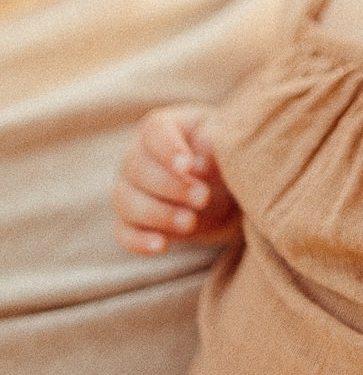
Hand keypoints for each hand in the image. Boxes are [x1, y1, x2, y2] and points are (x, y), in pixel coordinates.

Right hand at [113, 107, 238, 255]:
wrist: (228, 190)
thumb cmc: (224, 157)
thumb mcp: (226, 143)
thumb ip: (216, 144)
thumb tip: (203, 156)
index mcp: (163, 128)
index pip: (154, 132)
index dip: (168, 150)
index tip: (188, 166)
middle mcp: (138, 156)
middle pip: (138, 168)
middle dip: (171, 186)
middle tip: (203, 197)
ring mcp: (130, 189)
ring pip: (127, 201)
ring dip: (158, 214)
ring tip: (191, 222)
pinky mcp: (132, 222)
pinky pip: (124, 232)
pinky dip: (139, 241)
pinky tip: (162, 246)